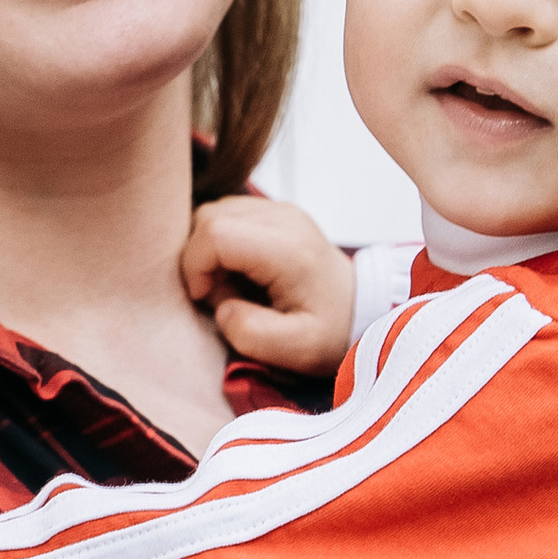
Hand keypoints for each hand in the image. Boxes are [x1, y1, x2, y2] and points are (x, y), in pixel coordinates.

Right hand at [179, 193, 355, 375]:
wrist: (361, 309)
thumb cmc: (331, 331)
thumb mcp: (297, 349)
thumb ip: (251, 334)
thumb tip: (222, 310)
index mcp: (287, 249)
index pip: (215, 233)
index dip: (196, 267)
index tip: (208, 299)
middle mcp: (283, 217)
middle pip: (208, 217)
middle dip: (200, 261)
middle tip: (225, 295)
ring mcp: (279, 209)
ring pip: (213, 213)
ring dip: (209, 252)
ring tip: (234, 285)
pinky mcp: (275, 211)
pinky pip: (227, 215)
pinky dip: (221, 244)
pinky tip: (241, 271)